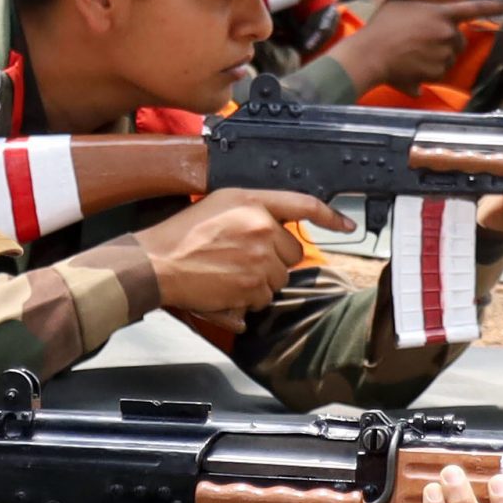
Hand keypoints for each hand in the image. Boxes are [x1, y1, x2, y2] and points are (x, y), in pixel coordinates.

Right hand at [130, 190, 352, 315]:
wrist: (157, 263)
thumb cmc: (181, 234)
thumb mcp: (219, 204)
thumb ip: (254, 210)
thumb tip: (282, 230)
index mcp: (253, 203)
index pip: (303, 205)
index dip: (330, 216)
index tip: (345, 225)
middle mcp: (261, 229)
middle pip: (292, 253)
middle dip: (273, 259)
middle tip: (242, 256)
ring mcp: (258, 260)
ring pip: (279, 279)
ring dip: (260, 281)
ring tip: (229, 272)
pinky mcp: (251, 287)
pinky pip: (263, 299)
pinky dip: (248, 299)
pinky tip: (225, 287)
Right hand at [328, 0, 502, 94]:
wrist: (370, 54)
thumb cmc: (380, 28)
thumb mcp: (396, 5)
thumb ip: (412, 5)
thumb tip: (406, 5)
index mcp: (441, 13)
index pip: (476, 8)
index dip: (499, 6)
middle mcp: (447, 34)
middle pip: (459, 39)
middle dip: (447, 42)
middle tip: (423, 42)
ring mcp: (443, 55)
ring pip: (449, 58)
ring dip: (436, 57)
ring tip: (411, 55)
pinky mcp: (437, 74)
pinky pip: (439, 74)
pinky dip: (427, 73)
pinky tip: (410, 67)